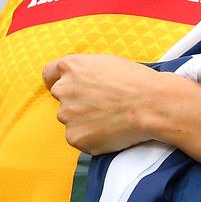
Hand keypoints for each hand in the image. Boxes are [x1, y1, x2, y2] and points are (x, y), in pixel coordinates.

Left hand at [42, 54, 176, 154]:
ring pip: (72, 119)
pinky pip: (80, 138)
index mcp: (71, 67)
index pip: (50, 73)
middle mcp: (63, 90)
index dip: (56, 81)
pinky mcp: (75, 137)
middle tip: (101, 107)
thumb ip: (87, 72)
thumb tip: (84, 82)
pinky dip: (93, 137)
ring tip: (111, 119)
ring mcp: (67, 115)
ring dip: (85, 121)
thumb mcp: (108, 63)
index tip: (63, 86)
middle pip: (62, 98)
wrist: (151, 105)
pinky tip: (112, 132)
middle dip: (77, 102)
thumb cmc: (136, 82)